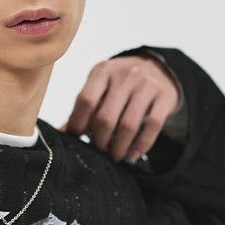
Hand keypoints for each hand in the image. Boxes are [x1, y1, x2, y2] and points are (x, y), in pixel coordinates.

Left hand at [59, 55, 181, 162]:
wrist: (157, 68)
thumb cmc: (119, 84)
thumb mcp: (100, 88)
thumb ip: (83, 109)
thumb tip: (60, 135)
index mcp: (102, 71)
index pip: (85, 101)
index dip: (79, 124)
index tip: (78, 138)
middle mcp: (125, 74)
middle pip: (105, 117)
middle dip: (100, 141)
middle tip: (99, 150)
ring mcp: (147, 84)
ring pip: (128, 125)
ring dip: (119, 147)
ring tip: (115, 156)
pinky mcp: (165, 96)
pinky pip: (152, 126)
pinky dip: (141, 145)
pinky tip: (133, 155)